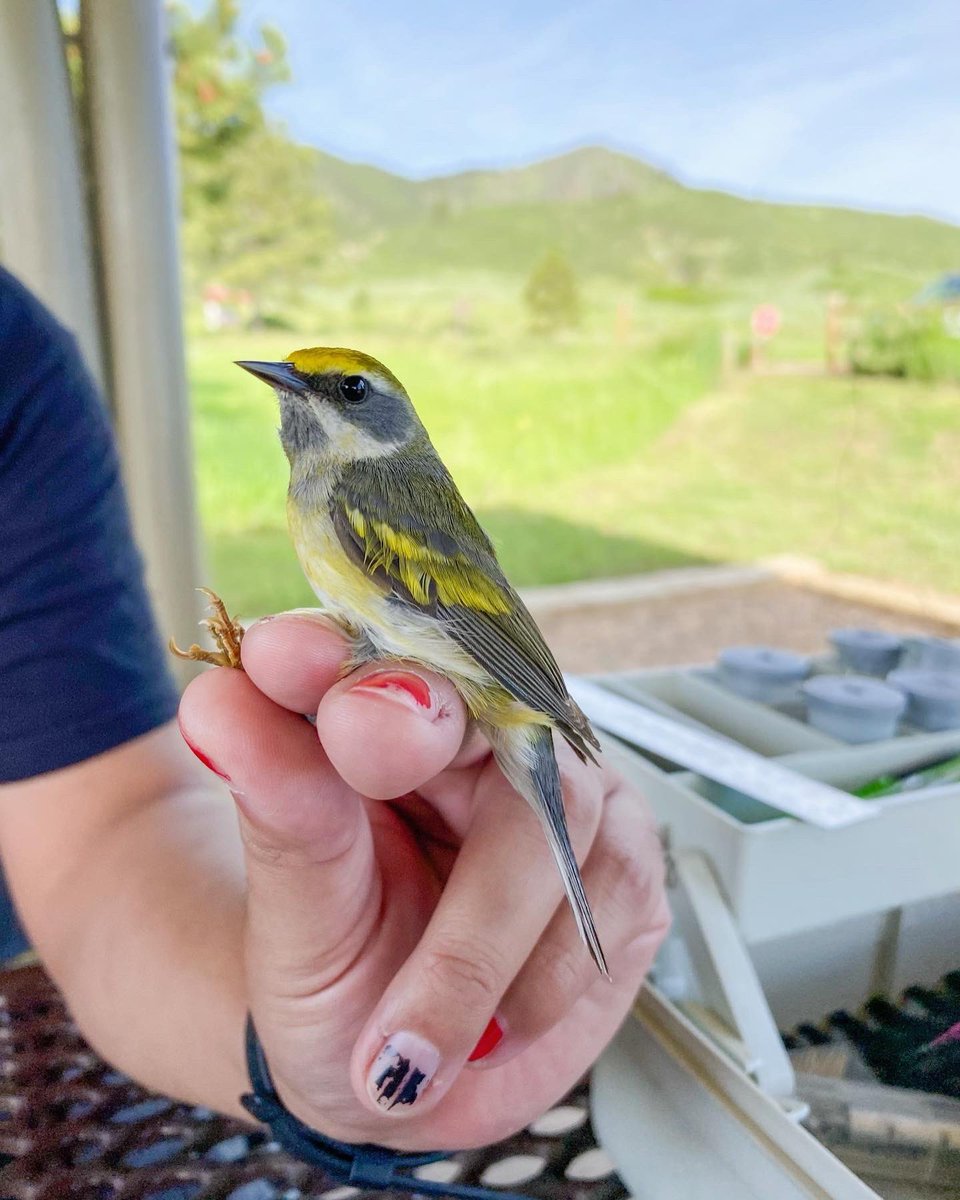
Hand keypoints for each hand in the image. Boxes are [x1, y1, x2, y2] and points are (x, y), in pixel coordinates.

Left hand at [178, 612, 668, 1150]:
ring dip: (478, 941)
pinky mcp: (622, 859)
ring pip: (555, 808)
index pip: (369, 649)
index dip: (336, 649)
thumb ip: (282, 812)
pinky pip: (614, 888)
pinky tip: (491, 1033)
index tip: (280, 657)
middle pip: (476, 702)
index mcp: (383, 722)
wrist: (407, 1081)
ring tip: (404, 1046)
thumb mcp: (294, 919)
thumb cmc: (338, 983)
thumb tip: (222, 704)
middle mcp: (483, 737)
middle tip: (358, 750)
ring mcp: (563, 790)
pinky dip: (547, 977)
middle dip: (418, 742)